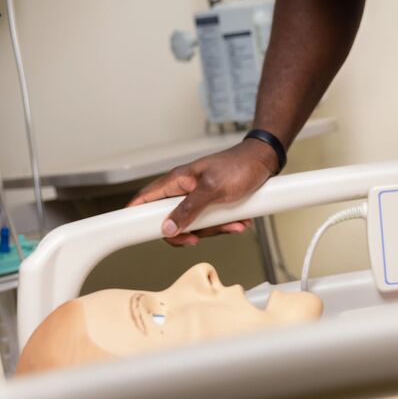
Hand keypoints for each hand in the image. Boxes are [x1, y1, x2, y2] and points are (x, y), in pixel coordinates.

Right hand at [127, 139, 278, 246]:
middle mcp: (185, 189)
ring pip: (194, 225)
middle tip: (199, 237)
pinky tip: (240, 221)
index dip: (134, 216)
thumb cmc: (240, 166)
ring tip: (234, 222)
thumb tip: (167, 228)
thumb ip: (189, 208)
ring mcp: (199, 198)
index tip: (131, 233)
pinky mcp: (214, 204)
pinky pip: (212, 223)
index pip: (146, 198)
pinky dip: (225, 225)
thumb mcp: (213, 189)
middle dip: (189, 232)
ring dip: (214, 229)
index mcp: (178, 180)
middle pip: (171, 221)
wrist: (265, 161)